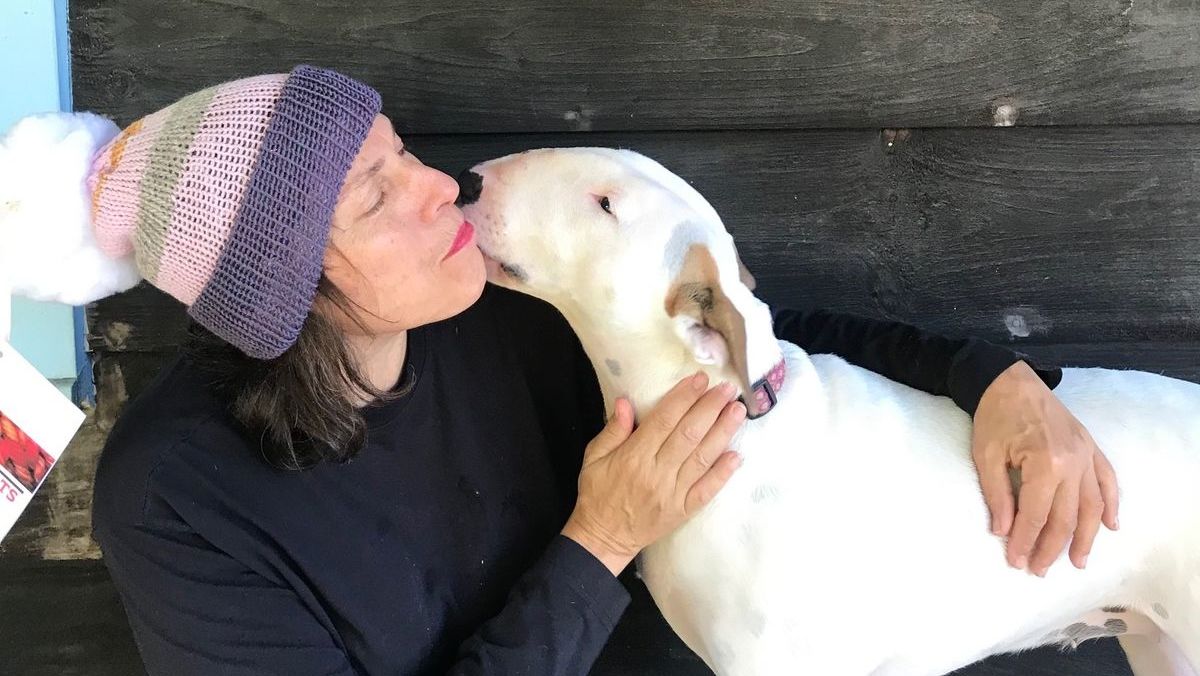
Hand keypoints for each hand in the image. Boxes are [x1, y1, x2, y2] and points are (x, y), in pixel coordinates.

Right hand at [562, 373, 746, 574]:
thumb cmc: (597, 494)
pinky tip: (737, 455)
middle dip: (710, 408)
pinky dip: (723, 473)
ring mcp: (673, 493)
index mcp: (634, 456)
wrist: (602, 538)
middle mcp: (657, 472)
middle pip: (689, 434)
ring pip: (702, 458)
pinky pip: (706, 490)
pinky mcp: (683, 511)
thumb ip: (612, 430)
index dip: (684, 397)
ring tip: (738, 411)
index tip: (700, 379)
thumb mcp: (593, 458)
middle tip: (727, 388)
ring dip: (723, 432)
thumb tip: (626, 402)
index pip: (664, 420)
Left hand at [972, 361, 1118, 575]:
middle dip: (1051, 547)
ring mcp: (1086, 454)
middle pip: (1066, 517)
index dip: (1024, 541)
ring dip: (1086, 536)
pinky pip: (1108, 480)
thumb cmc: (994, 418)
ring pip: (1093, 505)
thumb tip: (1003, 532)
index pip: (1036, 515)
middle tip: (1039, 569)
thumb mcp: (986, 457)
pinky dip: (1111, 504)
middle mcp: (1072, 462)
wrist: (1010, 382)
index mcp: (1045, 463)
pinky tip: (1109, 526)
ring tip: (1077, 561)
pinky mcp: (1091, 447)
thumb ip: (997, 496)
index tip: (1015, 562)